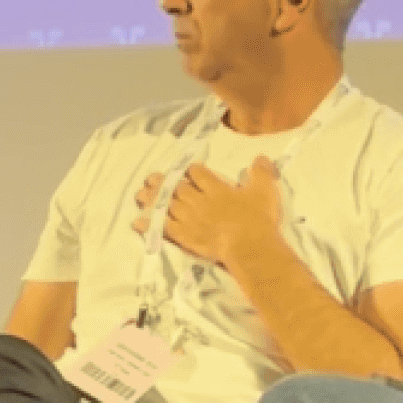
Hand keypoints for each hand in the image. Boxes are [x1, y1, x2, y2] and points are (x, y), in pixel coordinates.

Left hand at [133, 158, 283, 269]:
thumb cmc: (258, 218)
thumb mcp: (264, 191)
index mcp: (216, 188)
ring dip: (152, 199)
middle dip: (163, 181)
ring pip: (165, 204)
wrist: (248, 246)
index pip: (198, 174)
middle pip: (176, 187)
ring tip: (140, 194)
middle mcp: (198, 200)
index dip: (192, 171)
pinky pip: (162, 227)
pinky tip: (138, 222)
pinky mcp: (183, 235)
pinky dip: (149, 224)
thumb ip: (261, 173)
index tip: (188, 170)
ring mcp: (188, 218)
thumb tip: (261, 157)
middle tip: (151, 178)